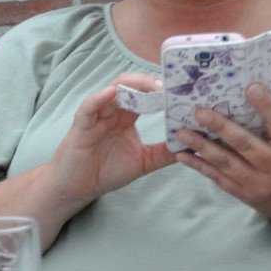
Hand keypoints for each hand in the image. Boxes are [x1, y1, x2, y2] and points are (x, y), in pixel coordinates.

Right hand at [47, 72, 174, 203]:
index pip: (145, 95)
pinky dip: (99, 98)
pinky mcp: (81, 125)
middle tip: (172, 85)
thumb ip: (164, 153)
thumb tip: (192, 146)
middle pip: (131, 86)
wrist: (78, 187)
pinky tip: (112, 93)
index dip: (162, 90)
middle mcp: (112, 111)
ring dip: (132, 86)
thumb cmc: (106, 171)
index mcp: (126, 117)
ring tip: (152, 86)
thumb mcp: (143, 162)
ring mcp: (96, 115)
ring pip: (113, 90)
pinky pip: (89, 107)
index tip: (183, 89)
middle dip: (151, 83)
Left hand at [175, 83, 270, 230]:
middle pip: (245, 145)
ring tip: (181, 132)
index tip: (251, 87)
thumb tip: (261, 100)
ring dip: (202, 146)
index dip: (267, 107)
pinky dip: (200, 166)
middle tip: (199, 112)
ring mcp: (259, 184)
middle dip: (221, 127)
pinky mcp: (245, 195)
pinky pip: (219, 179)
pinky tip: (183, 155)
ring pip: (226, 163)